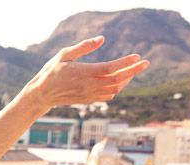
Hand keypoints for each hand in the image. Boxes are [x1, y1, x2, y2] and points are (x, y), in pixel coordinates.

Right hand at [21, 36, 149, 107]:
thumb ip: (84, 46)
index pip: (111, 68)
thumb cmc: (52, 71)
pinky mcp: (89, 100)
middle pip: (118, 79)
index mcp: (85, 72)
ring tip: (132, 71)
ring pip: (115, 89)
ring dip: (126, 80)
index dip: (126, 63)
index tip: (137, 57)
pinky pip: (108, 95)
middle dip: (133, 71)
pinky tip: (119, 82)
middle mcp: (90, 85)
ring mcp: (90, 94)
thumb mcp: (64, 54)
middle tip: (146, 63)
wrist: (43, 94)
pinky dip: (117, 88)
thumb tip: (102, 38)